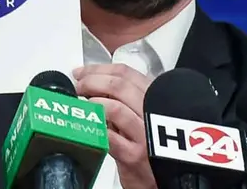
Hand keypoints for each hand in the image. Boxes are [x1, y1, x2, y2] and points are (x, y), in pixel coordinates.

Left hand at [74, 64, 157, 188]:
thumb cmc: (154, 149)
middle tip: (78, 85)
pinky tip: (88, 124)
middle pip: (119, 85)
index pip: (127, 73)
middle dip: (91, 81)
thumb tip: (96, 85)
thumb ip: (129, 101)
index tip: (83, 71)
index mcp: (156, 99)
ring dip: (91, 102)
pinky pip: (109, 135)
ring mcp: (144, 135)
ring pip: (114, 107)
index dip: (99, 69)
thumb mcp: (147, 118)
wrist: (168, 181)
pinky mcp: (134, 156)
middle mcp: (153, 113)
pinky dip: (95, 126)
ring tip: (82, 103)